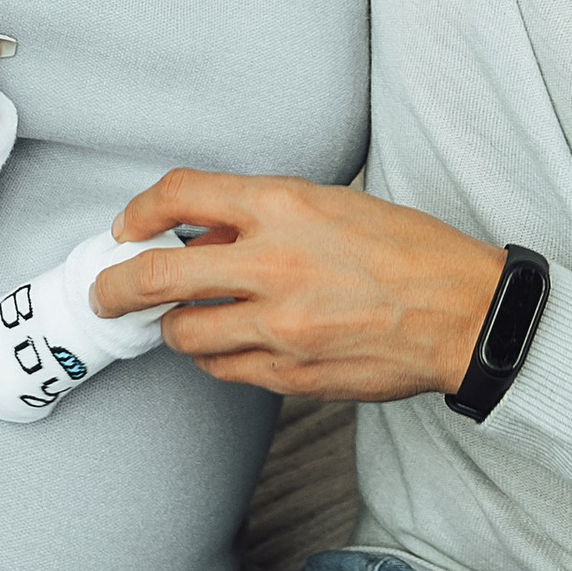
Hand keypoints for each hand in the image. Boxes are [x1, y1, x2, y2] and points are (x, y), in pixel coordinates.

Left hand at [93, 172, 506, 400]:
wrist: (466, 314)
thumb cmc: (408, 250)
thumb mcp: (333, 204)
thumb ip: (263, 216)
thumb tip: (202, 233)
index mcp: (283, 206)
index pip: (179, 195)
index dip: (139, 211)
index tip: (127, 228)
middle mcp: (273, 264)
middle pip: (156, 276)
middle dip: (117, 285)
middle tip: (105, 290)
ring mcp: (280, 327)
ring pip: (183, 334)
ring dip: (172, 327)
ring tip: (179, 320)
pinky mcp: (293, 375)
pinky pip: (225, 369)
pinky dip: (215, 357)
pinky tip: (226, 344)